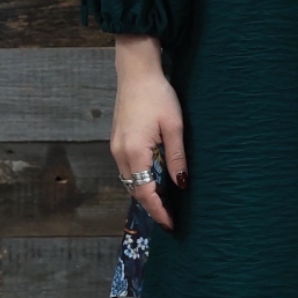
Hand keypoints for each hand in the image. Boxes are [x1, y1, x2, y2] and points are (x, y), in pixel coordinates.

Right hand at [111, 35, 186, 232]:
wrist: (136, 73)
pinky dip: (140, 178)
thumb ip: (176, 157)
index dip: (158, 211)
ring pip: (130, 180)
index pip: (145, 192)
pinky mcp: (117, 141)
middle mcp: (120, 153)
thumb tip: (181, 184)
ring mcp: (116, 147)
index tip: (170, 224)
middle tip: (170, 218)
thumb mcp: (174, 126)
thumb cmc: (158, 95)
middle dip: (152, 206)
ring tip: (165, 202)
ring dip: (146, 192)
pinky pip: (128, 168)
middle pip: (135, 190)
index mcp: (134, 152)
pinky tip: (155, 179)